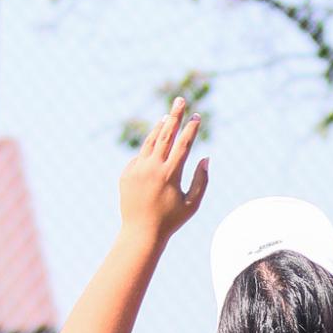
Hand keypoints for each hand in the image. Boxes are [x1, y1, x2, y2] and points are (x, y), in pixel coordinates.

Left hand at [119, 97, 209, 239]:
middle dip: (174, 115)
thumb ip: (201, 180)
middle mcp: (152, 167)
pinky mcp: (126, 173)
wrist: (141, 232)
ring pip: (149, 142)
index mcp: (170, 174)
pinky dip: (148, 150)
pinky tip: (155, 148)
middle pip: (165, 134)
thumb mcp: (193, 203)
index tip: (197, 116)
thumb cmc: (172, 219)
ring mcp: (137, 169)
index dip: (191, 128)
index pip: (183, 144)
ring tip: (166, 117)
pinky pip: (139, 158)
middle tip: (180, 100)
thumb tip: (205, 158)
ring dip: (159, 128)